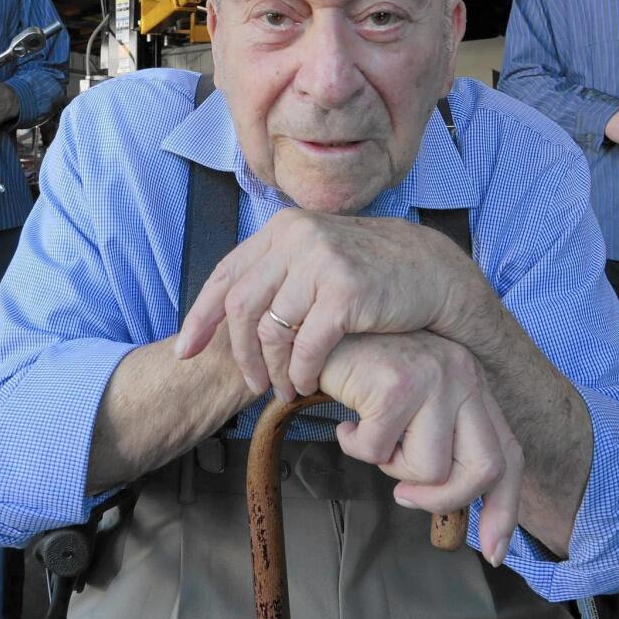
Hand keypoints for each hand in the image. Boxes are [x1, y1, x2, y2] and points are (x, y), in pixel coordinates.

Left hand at [174, 208, 488, 400]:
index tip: (187, 351)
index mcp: (283, 229)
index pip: (226, 274)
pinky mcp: (345, 292)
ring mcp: (320, 262)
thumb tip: (235, 306)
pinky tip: (305, 384)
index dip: (200, 316)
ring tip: (282, 389)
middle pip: (241, 305)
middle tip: (250, 382)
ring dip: (272, 369)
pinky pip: (305, 345)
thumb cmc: (371, 272)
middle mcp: (297, 239)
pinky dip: (299, 372)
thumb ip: (280, 272)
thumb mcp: (318, 256)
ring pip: (271, 329)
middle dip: (239, 352)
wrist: (431, 271)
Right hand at [321, 331, 521, 566]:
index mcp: (472, 381)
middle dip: (442, 499)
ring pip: (428, 469)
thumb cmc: (362, 366)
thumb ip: (438, 437)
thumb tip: (449, 502)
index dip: (504, 506)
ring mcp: (434, 378)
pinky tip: (346, 420)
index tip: (492, 550)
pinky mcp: (398, 386)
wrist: (321, 326)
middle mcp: (463, 375)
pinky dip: (354, 446)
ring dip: (389, 464)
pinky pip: (379, 453)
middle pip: (483, 470)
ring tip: (369, 433)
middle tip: (403, 495)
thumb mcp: (414, 399)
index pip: (508, 453)